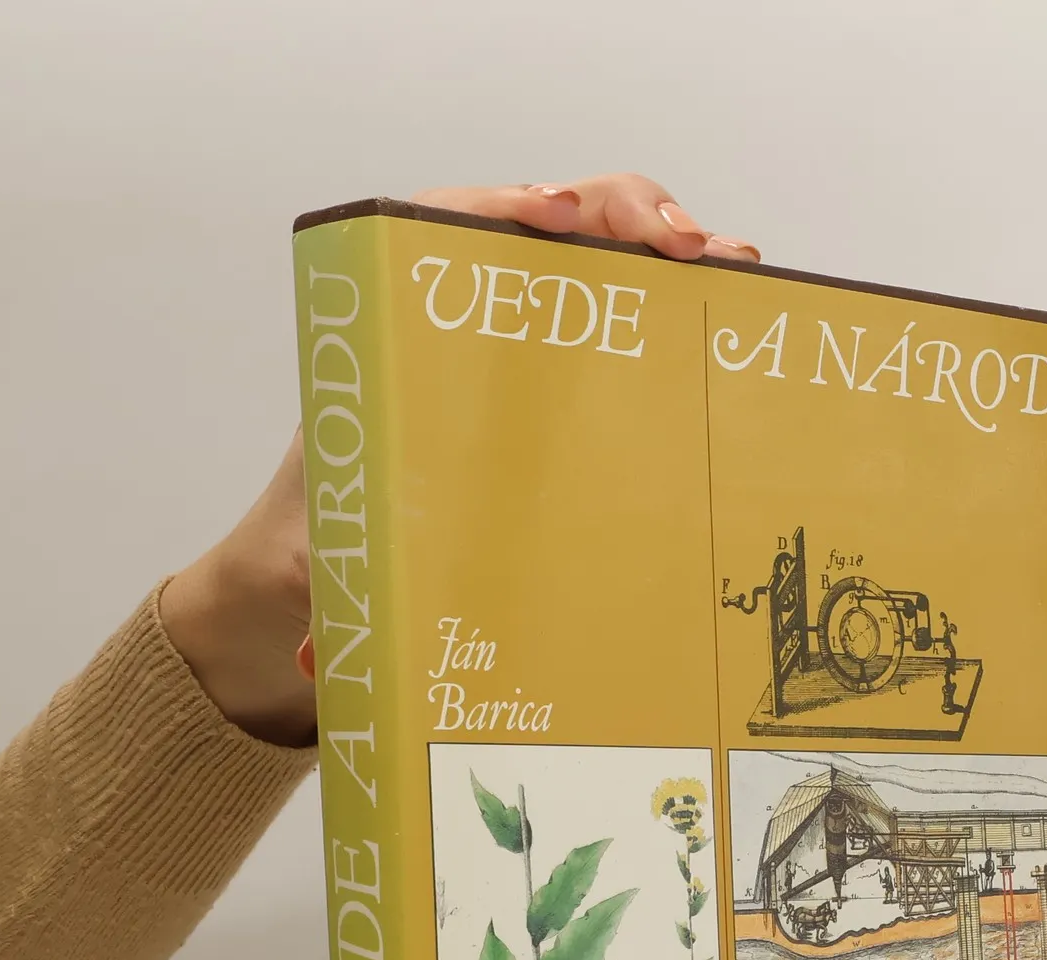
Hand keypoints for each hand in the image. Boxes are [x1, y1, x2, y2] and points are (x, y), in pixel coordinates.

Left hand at [162, 176, 757, 746]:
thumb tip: (313, 661)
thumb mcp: (327, 558)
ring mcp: (522, 340)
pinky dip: (679, 299)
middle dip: (620, 213)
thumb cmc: (324, 540)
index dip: (503, 211)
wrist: (317, 561)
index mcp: (395, 336)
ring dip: (664, 246)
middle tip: (684, 245)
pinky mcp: (567, 376)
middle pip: (546, 222)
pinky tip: (733, 303)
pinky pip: (627, 313)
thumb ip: (328, 597)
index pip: (445, 230)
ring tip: (729, 266)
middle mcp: (464, 318)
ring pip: (600, 258)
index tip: (555, 220)